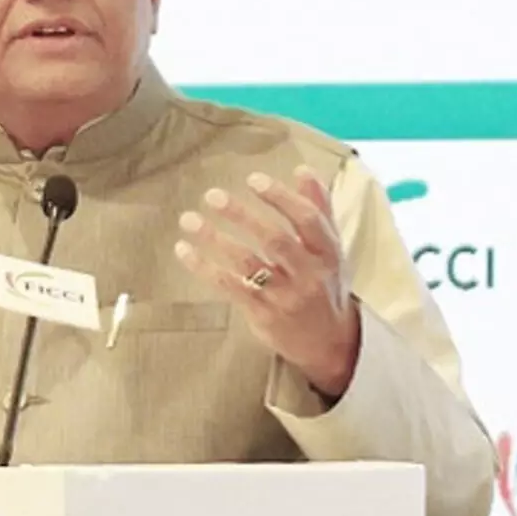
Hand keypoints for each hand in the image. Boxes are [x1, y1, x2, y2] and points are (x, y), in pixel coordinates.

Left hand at [173, 165, 360, 398]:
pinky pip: (230, 287)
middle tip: (212, 195)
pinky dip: (205, 268)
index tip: (253, 180)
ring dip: (216, 239)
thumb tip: (303, 171)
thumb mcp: (331, 248)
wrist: (331, 344)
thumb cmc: (326, 285)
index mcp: (327, 252)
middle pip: (275, 240)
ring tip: (188, 219)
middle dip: (242, 215)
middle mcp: (308, 274)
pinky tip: (184, 250)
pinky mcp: (263, 314)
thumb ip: (318, 209)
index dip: (281, 198)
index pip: (307, 220)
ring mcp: (285, 296)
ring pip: (247, 263)